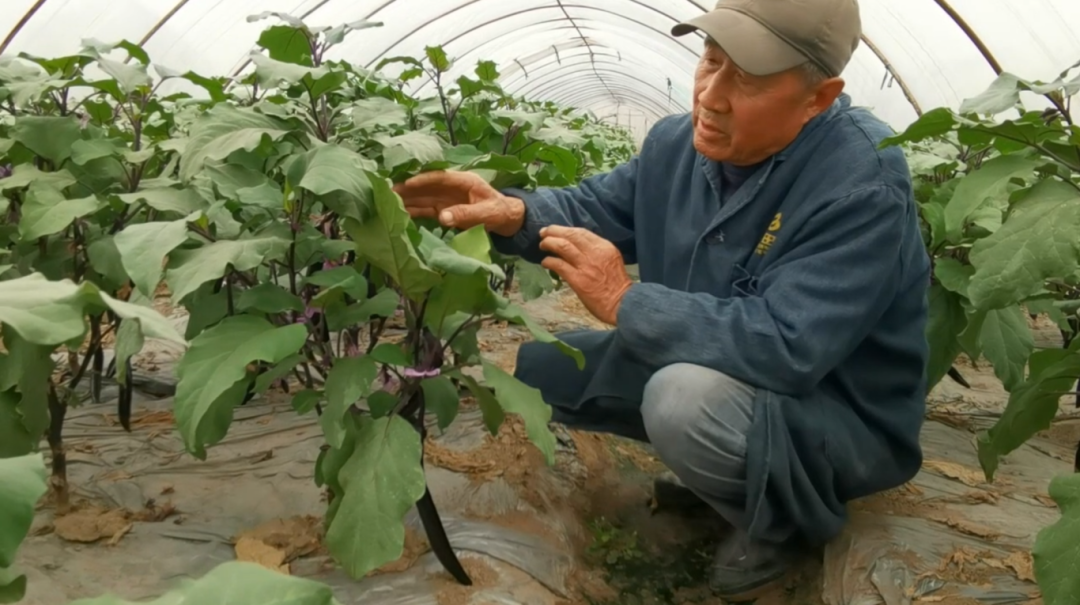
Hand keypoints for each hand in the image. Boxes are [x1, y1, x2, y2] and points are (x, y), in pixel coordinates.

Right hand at [392, 170, 524, 236]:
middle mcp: (451, 187)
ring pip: (423, 197)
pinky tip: (400, 213)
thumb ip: (466, 214)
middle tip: (387, 190)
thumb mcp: (486, 213)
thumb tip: (443, 217)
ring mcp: (446, 198)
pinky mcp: (444, 210)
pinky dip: (413, 211)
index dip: (423, 179)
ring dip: (406, 199)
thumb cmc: (500, 212)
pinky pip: (426, 209)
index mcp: (464, 180)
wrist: (506, 220)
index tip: (407, 182)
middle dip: (407, 188)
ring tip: (388, 200)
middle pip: (426, 186)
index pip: (440, 177)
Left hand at [539, 226, 632, 325]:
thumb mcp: (610, 259)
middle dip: (553, 231)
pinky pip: (559, 265)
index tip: (555, 230)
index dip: (565, 229)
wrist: (621, 303)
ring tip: (542, 245)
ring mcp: (586, 266)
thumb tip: (575, 245)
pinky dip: (549, 261)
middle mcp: (595, 253)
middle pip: (570, 235)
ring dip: (549, 243)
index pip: (581, 231)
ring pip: (562, 246)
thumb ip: (595, 250)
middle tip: (543, 233)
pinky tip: (545, 263)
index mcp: (604, 246)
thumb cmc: (616, 284)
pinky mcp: (578, 280)